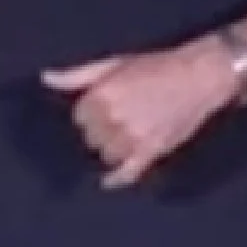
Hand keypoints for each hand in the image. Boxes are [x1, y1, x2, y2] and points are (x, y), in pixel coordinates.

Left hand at [43, 41, 235, 191]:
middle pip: (91, 139)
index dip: (89, 115)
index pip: (80, 118)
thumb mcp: (113, 63)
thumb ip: (77, 75)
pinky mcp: (153, 150)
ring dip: (111, 149)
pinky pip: (128, 172)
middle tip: (116, 123)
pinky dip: (117, 180)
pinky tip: (107, 183)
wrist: (200, 75)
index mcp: (102, 94)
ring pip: (107, 156)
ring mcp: (134, 137)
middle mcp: (114, 117)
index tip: (100, 111)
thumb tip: (45, 78)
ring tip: (124, 138)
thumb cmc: (157, 65)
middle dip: (100, 132)